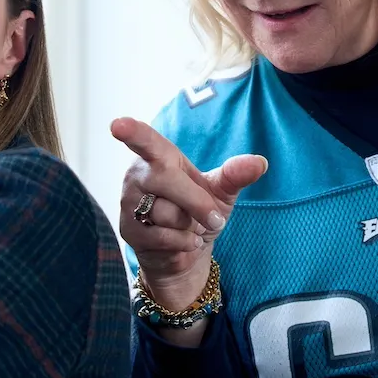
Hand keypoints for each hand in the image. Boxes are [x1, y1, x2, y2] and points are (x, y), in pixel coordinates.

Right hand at [113, 117, 266, 310]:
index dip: (133, 132)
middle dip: (196, 202)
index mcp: (159, 157)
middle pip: (166, 180)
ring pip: (167, 213)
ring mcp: (129, 203)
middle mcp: (138, 175)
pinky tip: (183, 242)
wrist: (185, 252)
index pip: (146, 141)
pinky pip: (164, 237)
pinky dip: (183, 244)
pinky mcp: (128, 230)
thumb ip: (236, 174)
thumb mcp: (221, 191)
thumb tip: (259, 162)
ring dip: (189, 226)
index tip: (118, 125)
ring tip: (187, 227)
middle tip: (213, 218)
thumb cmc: (198, 211)